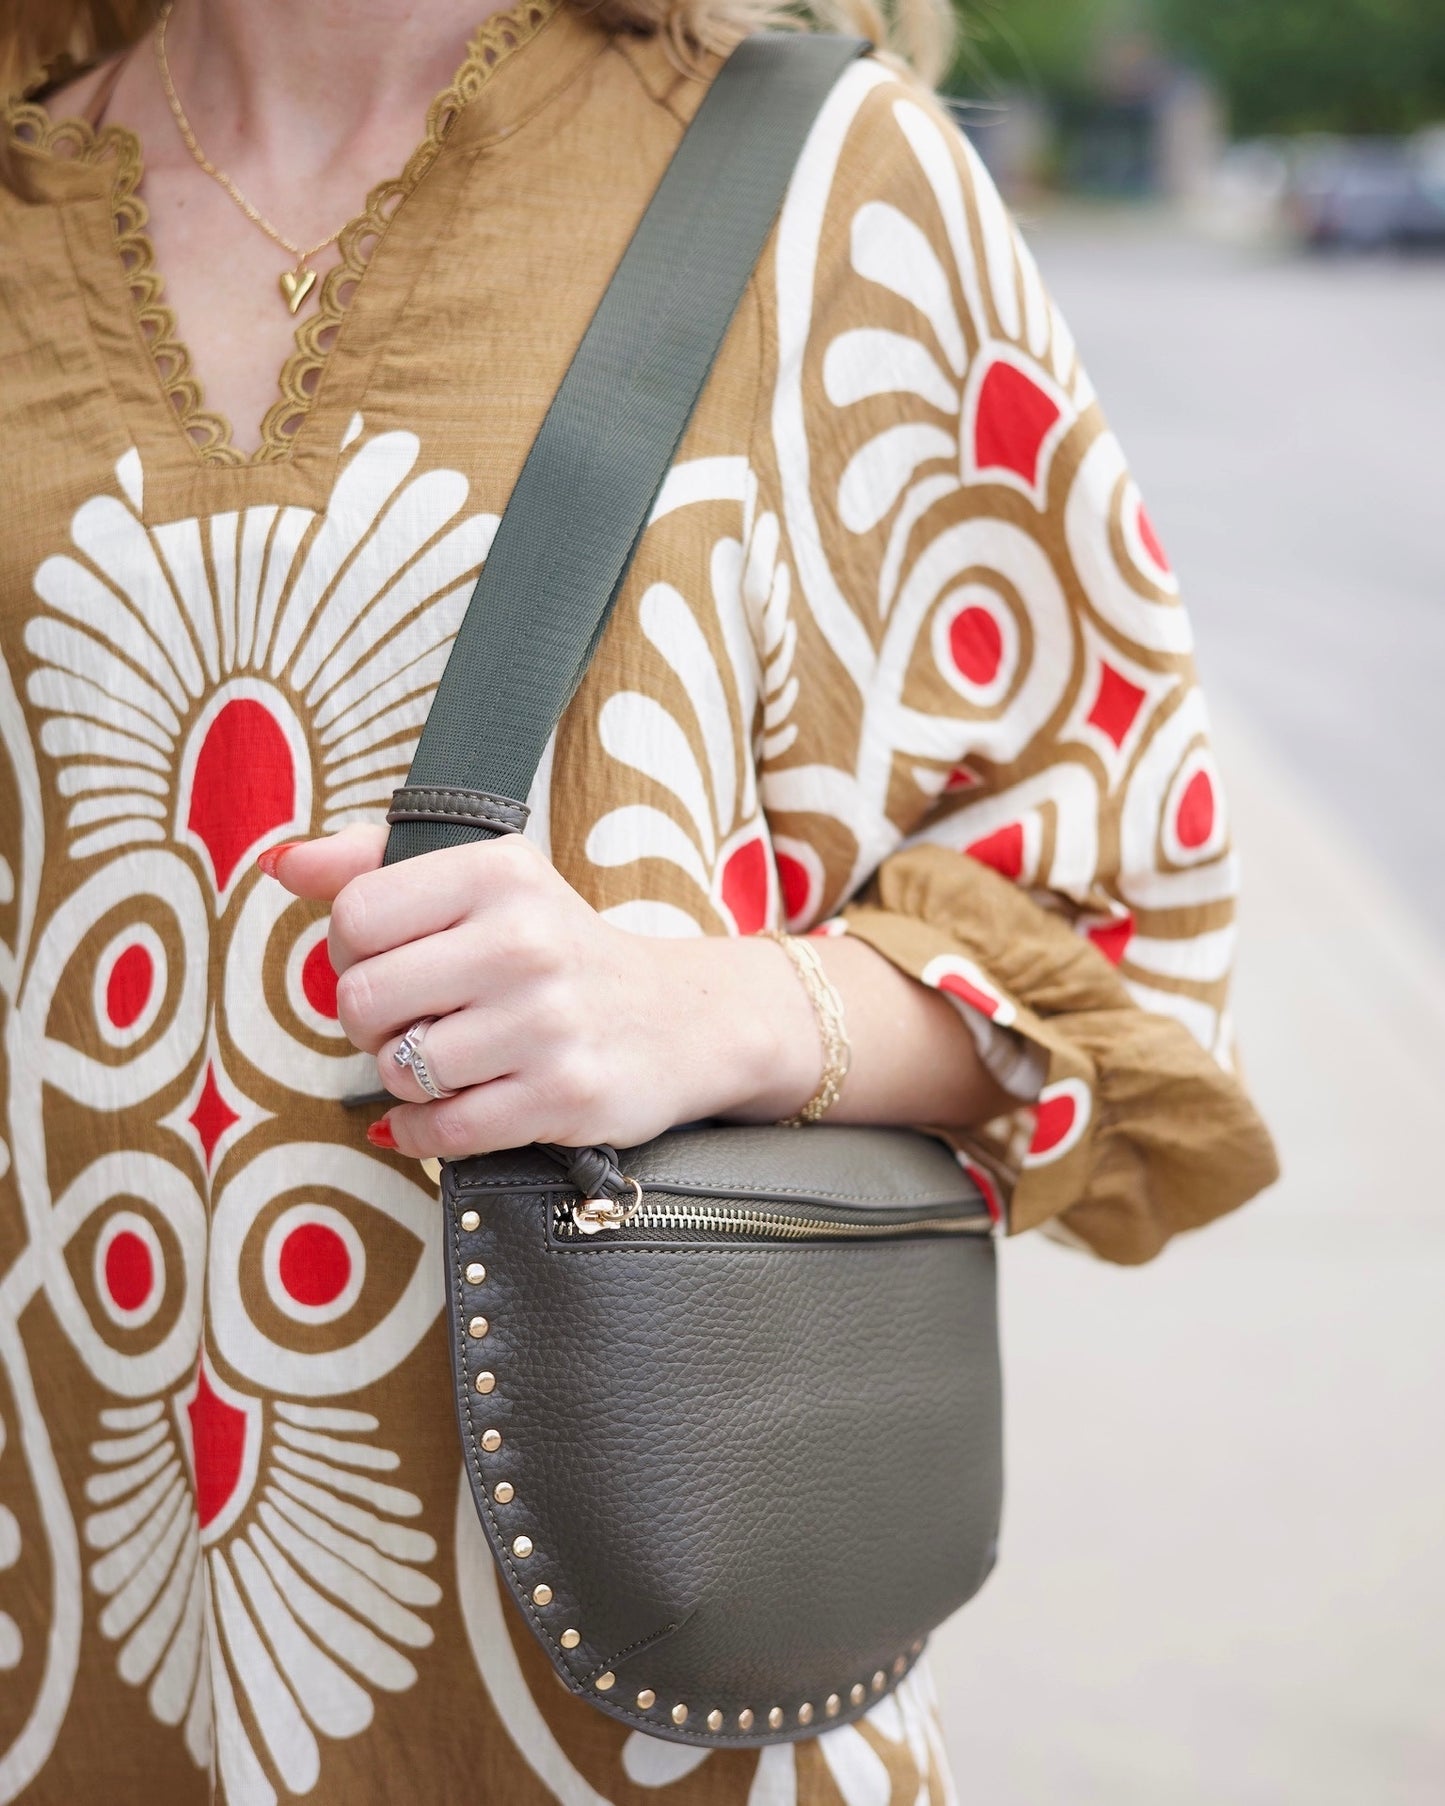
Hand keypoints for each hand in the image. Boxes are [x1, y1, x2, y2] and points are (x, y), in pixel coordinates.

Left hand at [264, 827, 815, 1158]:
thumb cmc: (554, 947)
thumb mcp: (485, 880)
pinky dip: (425, 1129)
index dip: (351, 948)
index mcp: (500, 871)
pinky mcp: (564, 1095)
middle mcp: (526, 940)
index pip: (354, 914)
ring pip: (399, 1068)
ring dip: (407, 1076)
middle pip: (361, 998)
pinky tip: (450, 1107)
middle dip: (370, 1021)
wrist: (677, 1019)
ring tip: (450, 1057)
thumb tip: (278, 863)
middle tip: (413, 1018)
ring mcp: (548, 1022)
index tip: (392, 957)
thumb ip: (373, 862)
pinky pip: (442, 1129)